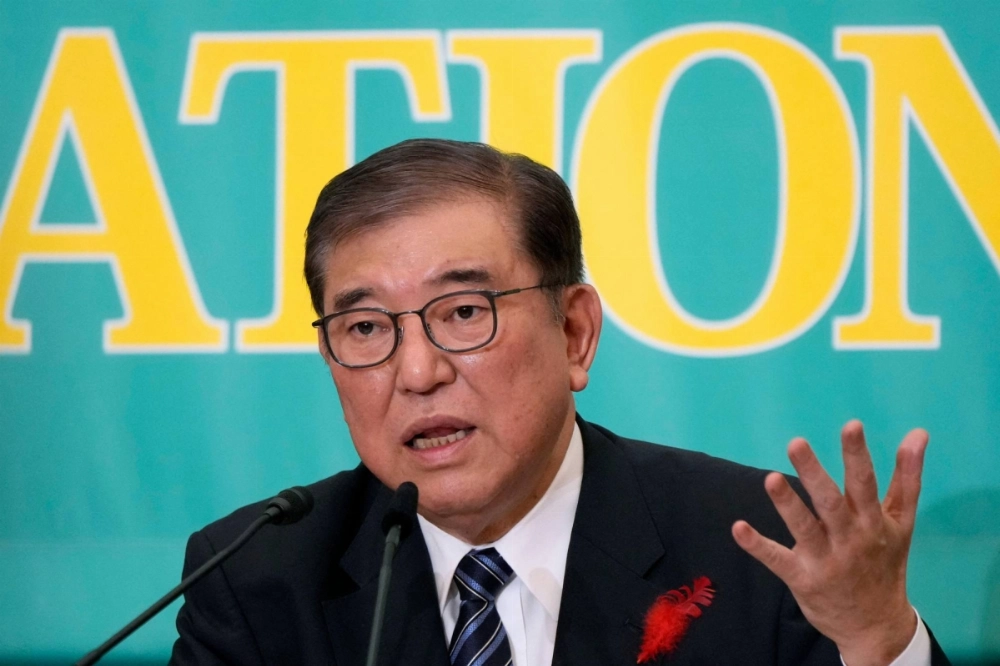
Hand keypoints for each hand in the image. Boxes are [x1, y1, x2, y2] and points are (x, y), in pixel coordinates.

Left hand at [731, 420, 927, 665]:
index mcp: (873, 522)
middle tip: (795, 442)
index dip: (856, 455)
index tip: (851, 425)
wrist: (876, 625)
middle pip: (831, 503)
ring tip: (770, 479)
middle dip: (814, 473)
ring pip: (804, 529)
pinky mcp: (802, 578)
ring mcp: (825, 560)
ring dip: (787, 504)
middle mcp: (849, 539)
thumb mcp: (902, 522)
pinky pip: (777, 560)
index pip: (865, 483)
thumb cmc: (886, 563)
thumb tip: (917, 433)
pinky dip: (757, 546)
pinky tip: (739, 528)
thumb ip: (907, 477)